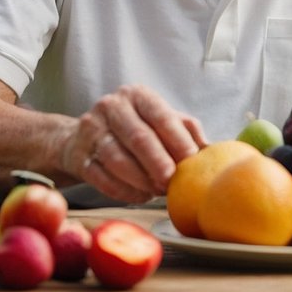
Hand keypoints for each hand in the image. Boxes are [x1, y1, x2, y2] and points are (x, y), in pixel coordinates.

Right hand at [62, 84, 206, 202]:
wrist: (82, 139)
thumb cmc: (135, 130)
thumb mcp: (162, 122)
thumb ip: (186, 132)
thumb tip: (213, 151)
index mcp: (138, 95)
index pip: (161, 116)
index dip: (178, 140)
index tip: (192, 161)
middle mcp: (112, 106)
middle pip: (138, 137)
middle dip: (158, 162)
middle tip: (172, 182)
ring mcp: (91, 130)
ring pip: (117, 158)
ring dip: (141, 180)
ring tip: (158, 191)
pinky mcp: (78, 155)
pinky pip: (102, 178)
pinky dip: (124, 191)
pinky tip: (140, 196)